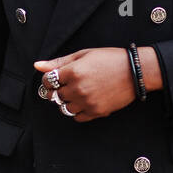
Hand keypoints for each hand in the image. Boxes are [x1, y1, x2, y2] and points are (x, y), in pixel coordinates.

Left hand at [33, 46, 158, 121]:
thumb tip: (37, 66)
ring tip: (75, 93)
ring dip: (66, 101)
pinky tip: (83, 102)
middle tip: (64, 86)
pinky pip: (77, 117)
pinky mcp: (96, 112)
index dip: (48, 79)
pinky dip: (77, 111)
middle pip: (54, 95)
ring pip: (64, 108)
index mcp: (73, 71)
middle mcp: (77, 88)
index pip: (48, 80)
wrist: (135, 71)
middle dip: (55, 91)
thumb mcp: (83, 55)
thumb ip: (59, 62)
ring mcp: (87, 102)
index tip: (54, 78)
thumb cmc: (110, 59)